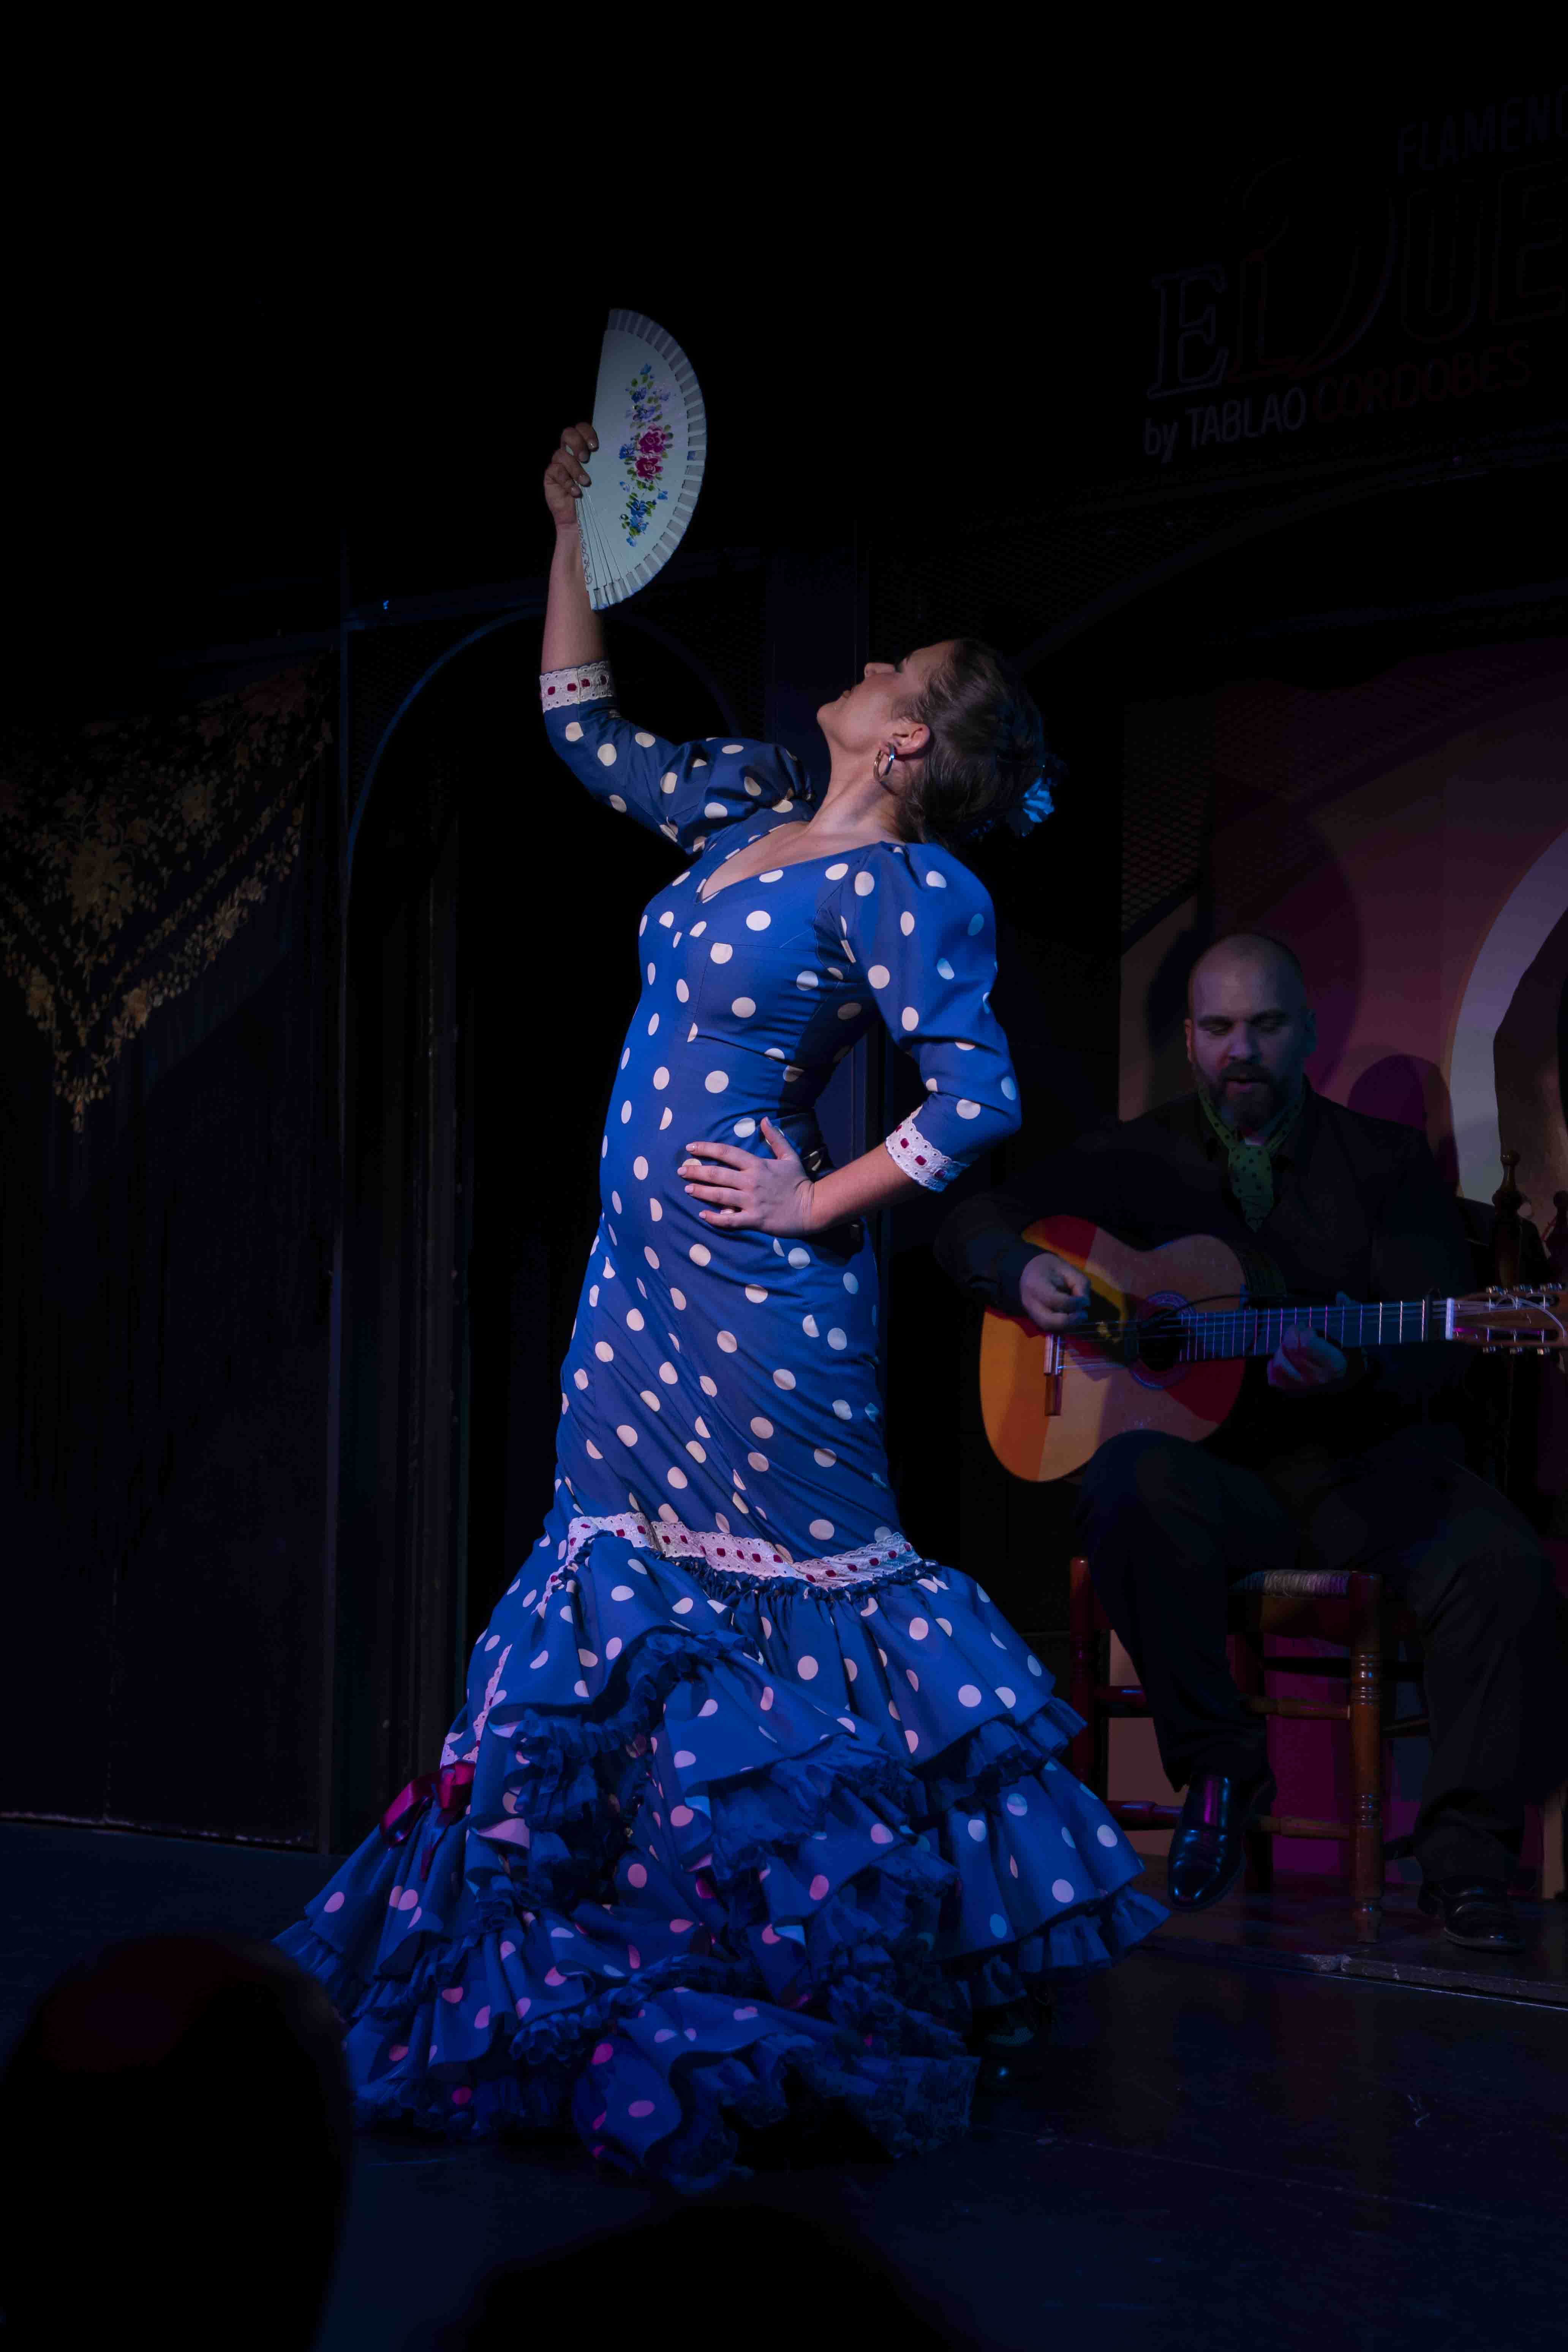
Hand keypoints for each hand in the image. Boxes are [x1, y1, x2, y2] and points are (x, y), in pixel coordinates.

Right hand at [544, 419, 596, 530]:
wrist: (581, 522)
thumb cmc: (595, 499)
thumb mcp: (603, 479)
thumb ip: (604, 464)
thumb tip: (619, 455)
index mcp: (583, 449)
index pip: (582, 429)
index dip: (587, 432)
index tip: (595, 446)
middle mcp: (570, 452)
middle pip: (568, 433)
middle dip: (577, 443)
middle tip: (586, 458)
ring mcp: (559, 464)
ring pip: (561, 453)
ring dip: (575, 468)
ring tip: (586, 482)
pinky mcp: (550, 476)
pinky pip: (555, 470)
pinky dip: (566, 481)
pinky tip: (576, 492)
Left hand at [677, 1119, 819, 1237]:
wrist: (813, 1207)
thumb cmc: (799, 1182)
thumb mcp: (789, 1156)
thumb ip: (775, 1138)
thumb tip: (764, 1120)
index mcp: (757, 1165)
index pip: (726, 1153)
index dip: (706, 1149)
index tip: (690, 1148)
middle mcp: (751, 1182)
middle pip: (717, 1174)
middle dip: (696, 1171)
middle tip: (680, 1171)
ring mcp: (751, 1202)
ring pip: (719, 1196)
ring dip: (701, 1192)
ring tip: (687, 1189)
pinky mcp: (754, 1220)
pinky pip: (729, 1220)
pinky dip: (714, 1218)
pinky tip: (703, 1216)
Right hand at [1017, 1250, 1090, 1333]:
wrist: (1028, 1271)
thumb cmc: (1049, 1268)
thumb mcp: (1068, 1268)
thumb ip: (1080, 1284)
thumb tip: (1085, 1304)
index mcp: (1035, 1285)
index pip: (1055, 1300)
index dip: (1074, 1303)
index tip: (1085, 1301)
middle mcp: (1030, 1303)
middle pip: (1048, 1322)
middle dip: (1070, 1321)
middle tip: (1084, 1315)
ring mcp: (1030, 1313)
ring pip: (1049, 1328)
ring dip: (1068, 1326)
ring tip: (1079, 1317)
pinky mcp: (1035, 1319)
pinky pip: (1050, 1328)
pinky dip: (1063, 1326)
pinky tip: (1072, 1319)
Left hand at [1268, 1291, 1355, 1392]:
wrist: (1347, 1385)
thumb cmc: (1350, 1358)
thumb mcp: (1355, 1337)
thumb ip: (1350, 1313)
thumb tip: (1341, 1296)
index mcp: (1334, 1364)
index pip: (1306, 1343)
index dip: (1306, 1331)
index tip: (1311, 1329)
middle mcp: (1317, 1378)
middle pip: (1290, 1348)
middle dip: (1292, 1332)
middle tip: (1299, 1330)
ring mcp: (1303, 1386)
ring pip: (1279, 1361)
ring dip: (1282, 1347)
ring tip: (1292, 1343)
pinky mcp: (1291, 1390)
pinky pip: (1272, 1375)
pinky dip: (1274, 1363)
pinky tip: (1285, 1357)